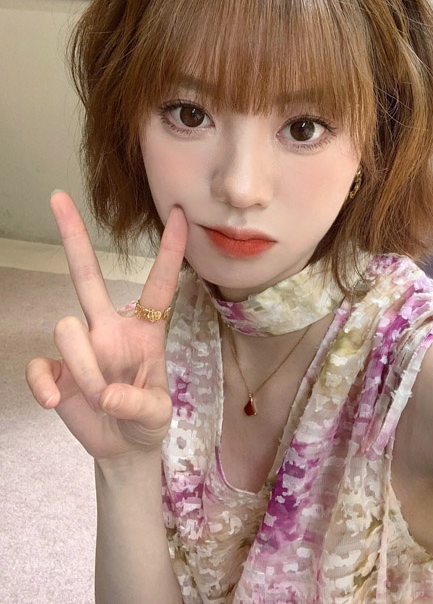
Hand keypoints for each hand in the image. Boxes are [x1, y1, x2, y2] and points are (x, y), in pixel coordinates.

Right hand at [26, 192, 186, 461]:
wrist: (121, 448)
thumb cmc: (148, 420)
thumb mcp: (159, 415)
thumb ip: (141, 404)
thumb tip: (109, 395)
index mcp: (144, 331)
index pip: (159, 286)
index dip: (170, 252)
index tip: (181, 214)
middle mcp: (108, 329)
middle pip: (87, 276)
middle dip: (73, 238)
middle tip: (57, 197)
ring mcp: (79, 347)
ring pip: (67, 328)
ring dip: (85, 369)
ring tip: (103, 399)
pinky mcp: (55, 370)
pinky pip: (39, 366)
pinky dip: (45, 386)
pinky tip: (57, 402)